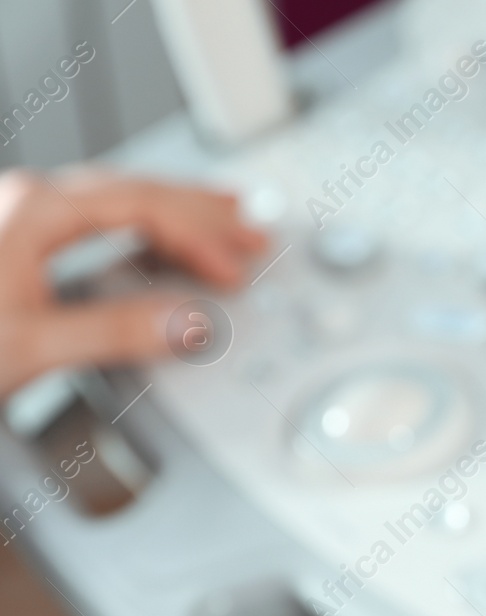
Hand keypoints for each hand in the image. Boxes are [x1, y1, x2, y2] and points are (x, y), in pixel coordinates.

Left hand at [0, 168, 266, 395]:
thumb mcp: (33, 343)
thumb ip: (117, 331)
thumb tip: (191, 323)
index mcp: (35, 210)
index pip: (143, 207)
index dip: (200, 236)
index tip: (234, 268)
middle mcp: (27, 201)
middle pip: (136, 192)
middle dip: (203, 214)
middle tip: (252, 232)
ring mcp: (20, 216)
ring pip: (118, 199)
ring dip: (177, 213)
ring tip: (222, 221)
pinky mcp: (15, 240)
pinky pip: (98, 215)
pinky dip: (144, 225)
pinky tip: (159, 237)